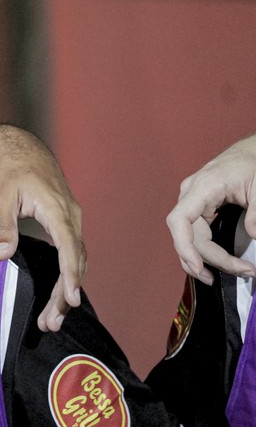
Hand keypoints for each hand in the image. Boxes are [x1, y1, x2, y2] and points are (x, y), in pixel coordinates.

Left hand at [0, 125, 86, 331]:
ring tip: (52, 320)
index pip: (69, 248)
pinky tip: (57, 296)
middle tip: (52, 323)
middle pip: (75, 261)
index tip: (69, 300)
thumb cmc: (9, 171)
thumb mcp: (0, 196)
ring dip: (65, 289)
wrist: (19, 148)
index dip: (69, 275)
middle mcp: (71, 216)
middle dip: (65, 294)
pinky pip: (71, 253)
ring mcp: (71, 220)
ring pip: (76, 260)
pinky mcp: (66, 223)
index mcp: (57, 209)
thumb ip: (3, 226)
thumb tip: (2, 256)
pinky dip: (66, 276)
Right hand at [166, 133, 255, 284]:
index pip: (179, 220)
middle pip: (189, 236)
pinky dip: (201, 252)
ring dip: (202, 260)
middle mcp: (191, 195)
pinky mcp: (198, 208)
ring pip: (189, 238)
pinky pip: (193, 234)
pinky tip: (212, 264)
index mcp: (202, 187)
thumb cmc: (252, 163)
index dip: (184, 246)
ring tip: (224, 275)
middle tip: (243, 271)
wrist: (250, 151)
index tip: (199, 266)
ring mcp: (193, 202)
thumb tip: (254, 236)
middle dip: (212, 259)